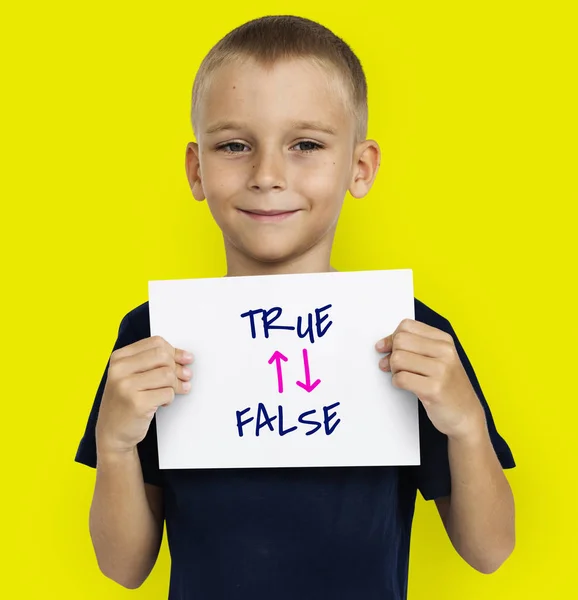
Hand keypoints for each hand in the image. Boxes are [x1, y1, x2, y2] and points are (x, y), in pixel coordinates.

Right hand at [96, 336, 193, 454]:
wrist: (111, 434)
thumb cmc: (126, 402)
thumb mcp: (133, 376)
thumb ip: (155, 362)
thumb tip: (186, 357)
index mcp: (119, 358)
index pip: (156, 343)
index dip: (175, 351)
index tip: (185, 359)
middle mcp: (119, 370)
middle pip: (163, 356)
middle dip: (177, 368)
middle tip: (184, 378)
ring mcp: (126, 387)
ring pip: (167, 374)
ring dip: (175, 385)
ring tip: (170, 393)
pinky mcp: (136, 404)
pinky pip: (167, 393)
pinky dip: (170, 398)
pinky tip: (162, 403)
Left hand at [375, 319, 485, 439]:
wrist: (466, 414)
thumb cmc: (448, 386)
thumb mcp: (437, 359)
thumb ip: (412, 347)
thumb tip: (382, 345)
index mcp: (444, 340)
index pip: (406, 326)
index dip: (392, 337)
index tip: (388, 349)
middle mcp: (445, 352)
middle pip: (400, 341)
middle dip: (392, 355)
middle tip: (398, 367)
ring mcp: (441, 370)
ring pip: (398, 358)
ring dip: (394, 370)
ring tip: (405, 377)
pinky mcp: (434, 389)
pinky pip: (401, 378)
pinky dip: (397, 383)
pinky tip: (408, 386)